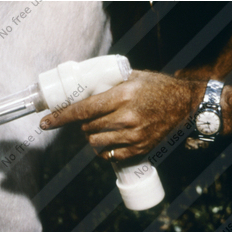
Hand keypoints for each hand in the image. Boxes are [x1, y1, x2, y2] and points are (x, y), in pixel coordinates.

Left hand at [40, 70, 204, 161]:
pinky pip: (109, 154)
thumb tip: (78, 85)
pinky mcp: (139, 149)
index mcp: (122, 96)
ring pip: (94, 142)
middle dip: (82, 123)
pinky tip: (109, 139)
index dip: (60, 117)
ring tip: (102, 126)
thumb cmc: (157, 88)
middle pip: (86, 127)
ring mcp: (133, 136)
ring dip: (91, 135)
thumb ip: (107, 82)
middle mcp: (126, 117)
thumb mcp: (133, 76)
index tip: (44, 123)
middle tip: (90, 116)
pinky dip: (103, 148)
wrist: (186, 106)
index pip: (82, 110)